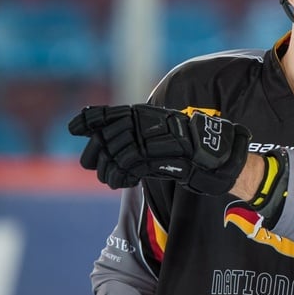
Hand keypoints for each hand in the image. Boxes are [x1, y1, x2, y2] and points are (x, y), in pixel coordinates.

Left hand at [68, 104, 250, 193]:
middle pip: (109, 137)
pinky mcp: (163, 159)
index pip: (112, 113)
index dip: (90, 119)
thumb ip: (139, 133)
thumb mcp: (162, 134)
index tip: (73, 127)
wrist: (220, 156)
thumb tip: (105, 139)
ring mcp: (156, 141)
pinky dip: (123, 176)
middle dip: (97, 155)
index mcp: (148, 115)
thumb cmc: (191, 148)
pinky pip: (132, 168)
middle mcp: (150, 124)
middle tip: (98, 168)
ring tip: (113, 179)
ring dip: (109, 170)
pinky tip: (125, 181)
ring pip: (118, 155)